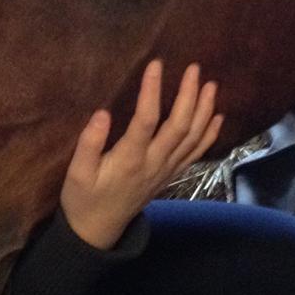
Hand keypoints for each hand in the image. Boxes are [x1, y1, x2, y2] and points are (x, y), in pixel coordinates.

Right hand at [59, 60, 223, 249]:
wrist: (99, 230)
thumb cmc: (84, 198)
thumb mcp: (76, 173)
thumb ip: (89, 143)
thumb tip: (102, 113)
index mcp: (129, 159)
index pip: (146, 119)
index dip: (152, 91)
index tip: (155, 64)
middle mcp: (154, 163)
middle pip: (179, 126)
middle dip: (189, 95)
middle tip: (193, 68)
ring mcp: (166, 170)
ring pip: (192, 138)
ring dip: (204, 110)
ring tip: (210, 84)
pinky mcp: (170, 175)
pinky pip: (195, 153)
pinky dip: (209, 134)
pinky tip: (217, 115)